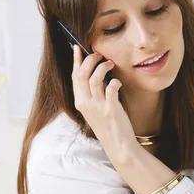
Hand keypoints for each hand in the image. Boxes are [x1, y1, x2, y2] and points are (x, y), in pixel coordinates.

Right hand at [72, 45, 137, 161]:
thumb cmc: (109, 126)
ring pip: (94, 78)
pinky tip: (118, 82)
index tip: (78, 48)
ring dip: (103, 67)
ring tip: (111, 63)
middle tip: (99, 54)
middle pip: (82, 74)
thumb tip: (96, 73)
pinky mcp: (110, 109)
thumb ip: (93, 93)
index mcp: (80, 102)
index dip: (76, 61)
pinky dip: (114, 81)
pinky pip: (110, 88)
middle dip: (90, 60)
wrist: (118, 145)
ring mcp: (97, 106)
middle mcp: (86, 103)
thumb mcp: (95, 109)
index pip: (74, 77)